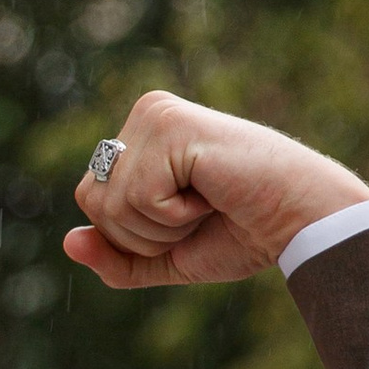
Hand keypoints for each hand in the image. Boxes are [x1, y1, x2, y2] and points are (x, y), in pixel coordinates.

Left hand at [67, 90, 368, 289]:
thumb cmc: (245, 232)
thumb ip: (117, 256)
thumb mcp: (168, 256)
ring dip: (162, 226)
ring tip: (208, 200)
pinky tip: (212, 190)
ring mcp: (155, 114)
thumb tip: (67, 241)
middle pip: (91, 201)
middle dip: (143, 232)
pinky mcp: (169, 125)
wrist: (302, 223)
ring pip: (111, 203)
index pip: (91, 202)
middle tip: (200, 211)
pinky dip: (175, 215)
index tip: (191, 216)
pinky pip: (136, 199)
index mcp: (141, 135)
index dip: (135, 234)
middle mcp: (144, 113)